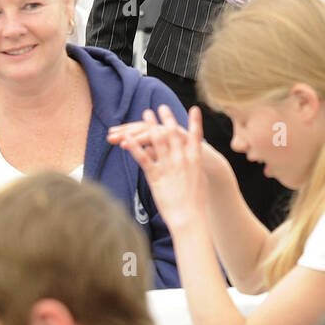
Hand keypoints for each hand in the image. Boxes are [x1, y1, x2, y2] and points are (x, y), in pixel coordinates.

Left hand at [110, 113, 237, 198]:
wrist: (189, 218)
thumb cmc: (194, 201)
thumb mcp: (197, 180)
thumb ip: (191, 166)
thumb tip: (187, 159)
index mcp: (194, 160)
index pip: (196, 136)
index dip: (196, 122)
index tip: (195, 109)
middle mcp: (182, 160)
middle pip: (174, 133)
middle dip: (168, 119)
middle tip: (162, 107)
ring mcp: (169, 166)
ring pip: (157, 140)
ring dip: (150, 125)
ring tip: (145, 113)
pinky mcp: (156, 176)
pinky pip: (143, 158)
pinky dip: (134, 147)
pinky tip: (126, 139)